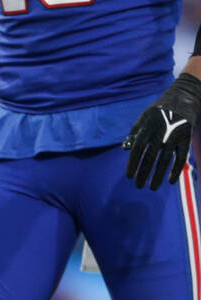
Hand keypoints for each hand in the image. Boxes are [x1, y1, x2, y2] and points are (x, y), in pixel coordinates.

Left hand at [124, 73, 200, 190]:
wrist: (183, 99)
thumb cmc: (158, 113)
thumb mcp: (143, 119)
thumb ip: (134, 134)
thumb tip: (125, 149)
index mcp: (148, 127)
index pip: (137, 149)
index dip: (133, 164)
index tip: (129, 177)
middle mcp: (161, 132)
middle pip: (151, 157)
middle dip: (144, 173)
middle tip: (138, 186)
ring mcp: (175, 135)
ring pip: (166, 160)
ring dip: (158, 176)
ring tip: (152, 188)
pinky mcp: (186, 137)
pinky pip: (181, 157)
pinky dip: (176, 170)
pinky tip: (170, 181)